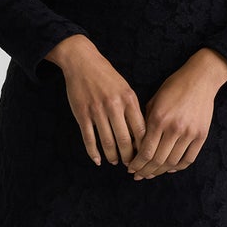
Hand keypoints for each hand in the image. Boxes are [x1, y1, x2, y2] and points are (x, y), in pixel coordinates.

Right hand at [48, 35, 146, 166]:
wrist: (82, 62)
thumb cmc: (107, 77)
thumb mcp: (125, 89)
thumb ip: (133, 110)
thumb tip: (141, 135)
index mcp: (129, 99)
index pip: (140, 130)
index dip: (143, 147)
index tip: (144, 156)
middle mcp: (114, 105)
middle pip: (124, 140)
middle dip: (129, 156)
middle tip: (130, 164)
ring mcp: (96, 110)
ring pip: (107, 141)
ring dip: (112, 156)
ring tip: (115, 161)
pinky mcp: (81, 114)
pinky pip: (88, 138)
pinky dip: (93, 152)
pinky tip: (97, 160)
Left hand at [122, 52, 226, 179]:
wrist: (200, 79)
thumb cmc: (174, 88)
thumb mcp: (154, 102)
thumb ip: (145, 123)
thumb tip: (134, 145)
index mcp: (159, 119)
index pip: (145, 151)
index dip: (136, 164)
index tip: (130, 168)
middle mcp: (174, 128)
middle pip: (157, 160)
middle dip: (145, 171)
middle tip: (138, 175)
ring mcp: (189, 133)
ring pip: (172, 162)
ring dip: (160, 171)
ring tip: (152, 173)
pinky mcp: (201, 135)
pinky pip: (189, 159)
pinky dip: (178, 167)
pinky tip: (169, 168)